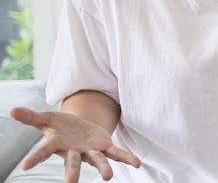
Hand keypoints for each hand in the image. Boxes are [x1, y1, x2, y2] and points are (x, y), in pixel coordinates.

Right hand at [8, 107, 140, 182]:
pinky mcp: (104, 146)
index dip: (34, 158)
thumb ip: (30, 117)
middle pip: (71, 162)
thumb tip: (11, 110)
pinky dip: (126, 158)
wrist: (78, 128)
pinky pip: (117, 153)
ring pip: (97, 160)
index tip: (24, 166)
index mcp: (56, 144)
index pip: (43, 151)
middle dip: (71, 172)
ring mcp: (90, 151)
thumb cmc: (60, 126)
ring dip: (103, 168)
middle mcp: (73, 152)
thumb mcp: (46, 119)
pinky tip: (137, 164)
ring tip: (108, 177)